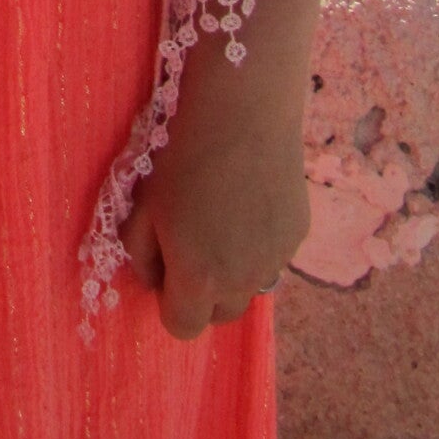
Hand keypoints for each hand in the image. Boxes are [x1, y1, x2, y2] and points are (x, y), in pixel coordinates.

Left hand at [120, 65, 309, 339]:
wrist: (241, 111)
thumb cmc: (180, 155)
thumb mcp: (142, 205)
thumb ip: (140, 254)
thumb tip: (153, 278)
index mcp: (199, 278)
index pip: (182, 327)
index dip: (169, 301)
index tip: (165, 266)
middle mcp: (242, 280)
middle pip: (221, 314)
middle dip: (202, 292)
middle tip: (189, 243)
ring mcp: (276, 260)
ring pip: (249, 286)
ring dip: (232, 269)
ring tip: (219, 216)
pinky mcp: (298, 235)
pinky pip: (272, 256)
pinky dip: (257, 242)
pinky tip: (246, 197)